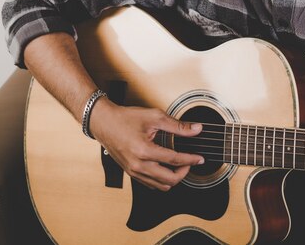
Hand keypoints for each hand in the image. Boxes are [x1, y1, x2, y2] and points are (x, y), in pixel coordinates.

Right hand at [89, 98, 203, 190]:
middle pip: (170, 180)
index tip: (200, 159)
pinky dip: (162, 179)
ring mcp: (133, 172)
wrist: (103, 123)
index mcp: (144, 151)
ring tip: (180, 165)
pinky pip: (151, 184)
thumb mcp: (155, 117)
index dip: (191, 160)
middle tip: (190, 161)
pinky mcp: (131, 173)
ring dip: (174, 178)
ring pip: (161, 186)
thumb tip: (196, 129)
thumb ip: (178, 126)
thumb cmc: (125, 118)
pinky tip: (167, 168)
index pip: (174, 160)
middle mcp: (138, 165)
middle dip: (184, 172)